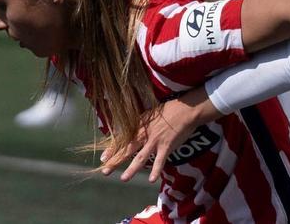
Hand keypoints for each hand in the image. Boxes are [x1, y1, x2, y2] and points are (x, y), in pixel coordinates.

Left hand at [100, 88, 218, 183]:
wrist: (185, 109)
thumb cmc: (168, 110)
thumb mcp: (150, 114)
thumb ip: (140, 123)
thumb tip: (129, 131)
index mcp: (139, 126)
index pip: (122, 139)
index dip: (112, 149)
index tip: (103, 158)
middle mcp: (145, 134)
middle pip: (127, 149)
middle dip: (116, 161)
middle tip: (105, 171)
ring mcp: (155, 141)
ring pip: (141, 157)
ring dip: (132, 169)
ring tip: (124, 178)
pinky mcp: (167, 146)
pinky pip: (160, 160)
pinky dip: (156, 170)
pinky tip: (151, 179)